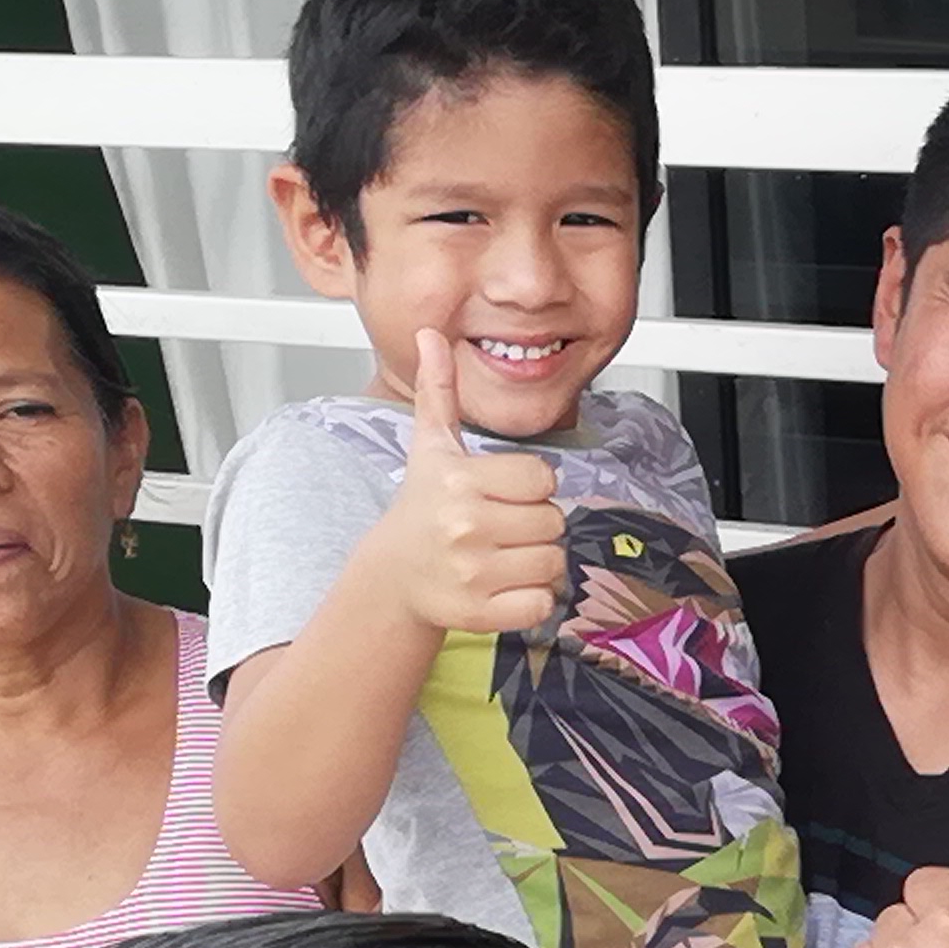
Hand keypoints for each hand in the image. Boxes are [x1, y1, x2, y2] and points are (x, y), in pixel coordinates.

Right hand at [370, 325, 567, 636]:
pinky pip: (543, 604)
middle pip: (553, 521)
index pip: (543, 479)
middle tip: (503, 527)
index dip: (531, 487)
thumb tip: (430, 335)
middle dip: (536, 524)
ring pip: (554, 562)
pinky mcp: (480, 612)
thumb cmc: (422, 507)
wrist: (395, 574)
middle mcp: (465, 525)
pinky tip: (506, 587)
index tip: (503, 493)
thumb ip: (439, 391)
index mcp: (460, 481)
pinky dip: (534, 599)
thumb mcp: (431, 447)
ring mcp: (472, 572)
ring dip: (538, 561)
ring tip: (505, 555)